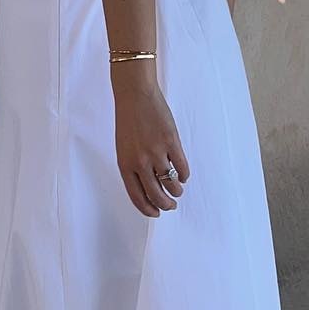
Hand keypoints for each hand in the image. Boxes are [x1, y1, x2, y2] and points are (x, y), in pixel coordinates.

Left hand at [113, 82, 189, 216]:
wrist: (136, 96)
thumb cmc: (129, 122)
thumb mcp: (124, 148)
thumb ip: (134, 167)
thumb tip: (150, 188)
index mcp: (125, 165)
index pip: (137, 197)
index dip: (148, 209)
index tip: (156, 213)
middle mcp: (140, 162)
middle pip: (156, 195)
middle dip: (166, 205)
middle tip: (171, 205)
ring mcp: (157, 152)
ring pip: (171, 184)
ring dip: (176, 191)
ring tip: (177, 189)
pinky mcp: (171, 142)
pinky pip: (182, 167)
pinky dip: (184, 175)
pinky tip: (183, 175)